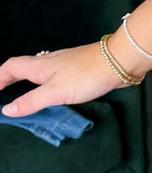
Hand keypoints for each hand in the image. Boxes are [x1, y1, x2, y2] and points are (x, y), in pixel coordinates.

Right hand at [0, 43, 131, 116]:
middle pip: (22, 66)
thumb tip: (7, 110)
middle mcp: (49, 61)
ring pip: (38, 69)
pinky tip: (52, 88)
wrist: (119, 61)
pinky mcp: (78, 67)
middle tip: (2, 90)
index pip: (11, 67)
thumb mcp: (55, 92)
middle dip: (10, 77)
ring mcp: (65, 63)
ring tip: (22, 90)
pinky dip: (44, 80)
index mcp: (39, 66)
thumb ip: (32, 101)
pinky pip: (53, 73)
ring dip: (27, 78)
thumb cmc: (85, 76)